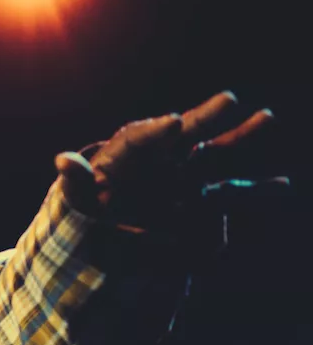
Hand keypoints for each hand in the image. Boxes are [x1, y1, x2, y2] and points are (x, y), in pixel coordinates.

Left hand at [55, 90, 284, 227]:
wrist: (109, 244)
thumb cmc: (89, 215)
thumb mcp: (77, 202)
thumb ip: (75, 183)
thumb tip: (62, 160)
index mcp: (125, 156)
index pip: (140, 138)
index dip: (157, 130)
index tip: (176, 123)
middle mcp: (158, 162)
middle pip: (185, 135)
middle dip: (206, 117)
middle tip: (228, 100)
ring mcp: (183, 181)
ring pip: (214, 156)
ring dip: (241, 138)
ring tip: (267, 117)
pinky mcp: (201, 206)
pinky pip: (229, 196)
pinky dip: (256, 191)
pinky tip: (282, 185)